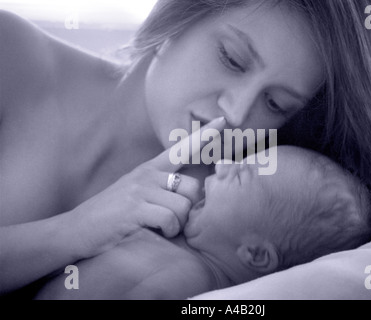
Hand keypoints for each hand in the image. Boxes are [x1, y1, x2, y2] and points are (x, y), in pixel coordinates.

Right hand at [70, 117, 225, 257]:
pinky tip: (157, 232)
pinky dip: (168, 230)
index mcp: (150, 169)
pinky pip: (170, 219)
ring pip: (183, 206)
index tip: (222, 120)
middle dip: (188, 208)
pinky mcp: (135, 208)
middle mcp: (147, 175)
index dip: (204, 136)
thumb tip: (190, 193)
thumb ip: (160, 186)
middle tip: (172, 219)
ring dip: (177, 224)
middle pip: (192, 187)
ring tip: (160, 228)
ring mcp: (140, 190)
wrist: (76, 229)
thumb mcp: (136, 191)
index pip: (181, 148)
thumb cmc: (113, 213)